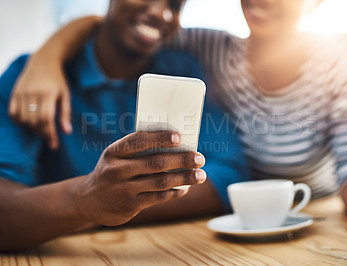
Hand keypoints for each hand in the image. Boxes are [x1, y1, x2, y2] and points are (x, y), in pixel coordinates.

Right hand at [8, 53, 71, 149]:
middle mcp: (33, 93)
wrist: (43, 61)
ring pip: (23, 119)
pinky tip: (28, 124)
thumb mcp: (66, 95)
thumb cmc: (58, 80)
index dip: (50, 134)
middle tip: (49, 140)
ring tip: (41, 131)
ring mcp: (21, 93)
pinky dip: (19, 122)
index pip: (47, 120)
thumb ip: (66, 113)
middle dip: (42, 134)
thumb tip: (67, 132)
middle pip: (34, 121)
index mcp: (48, 94)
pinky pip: (13, 113)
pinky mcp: (14, 93)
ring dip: (31, 129)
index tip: (54, 145)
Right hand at [75, 131, 206, 225]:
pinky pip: (158, 197)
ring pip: (160, 182)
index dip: (160, 138)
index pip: (138, 141)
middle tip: (200, 158)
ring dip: (185, 178)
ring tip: (201, 175)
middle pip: (155, 162)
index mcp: (113, 152)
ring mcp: (122, 190)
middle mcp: (116, 170)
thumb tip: (176, 145)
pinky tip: (185, 188)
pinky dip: (175, 192)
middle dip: (182, 160)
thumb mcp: (115, 157)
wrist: (89, 200)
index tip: (179, 137)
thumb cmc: (111, 171)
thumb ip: (137, 151)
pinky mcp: (130, 206)